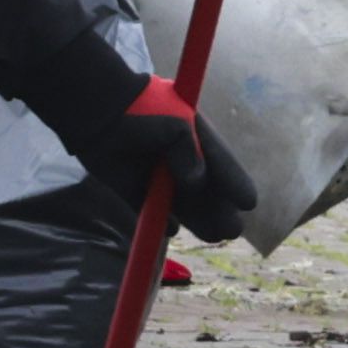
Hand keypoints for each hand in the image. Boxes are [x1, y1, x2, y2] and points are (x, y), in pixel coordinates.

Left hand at [121, 76, 258, 242]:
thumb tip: (195, 183)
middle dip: (220, 210)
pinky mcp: (135, 190)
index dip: (234, 183)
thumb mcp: (176, 124)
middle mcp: (179, 161)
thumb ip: (189, 152)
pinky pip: (153, 212)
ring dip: (198, 221)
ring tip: (214, 236)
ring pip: (183, 205)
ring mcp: (158, 177)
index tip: (247, 202)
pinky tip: (172, 228)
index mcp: (195, 140)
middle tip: (232, 229)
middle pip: (206, 191)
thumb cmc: (143, 111)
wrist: (99, 112)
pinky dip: (162, 222)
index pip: (221, 164)